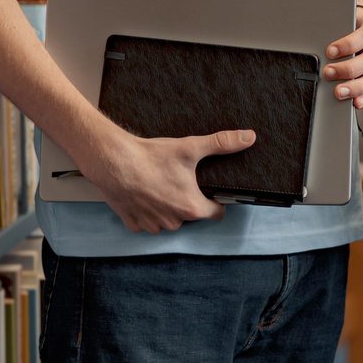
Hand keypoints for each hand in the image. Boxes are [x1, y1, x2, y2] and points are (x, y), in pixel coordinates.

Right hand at [82, 128, 256, 233]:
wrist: (113, 161)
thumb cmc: (151, 157)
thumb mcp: (191, 147)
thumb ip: (222, 143)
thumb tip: (249, 137)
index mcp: (192, 208)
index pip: (216, 213)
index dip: (217, 201)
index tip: (211, 190)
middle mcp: (173, 222)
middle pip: (191, 215)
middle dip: (189, 200)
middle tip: (181, 179)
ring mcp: (151, 225)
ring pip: (169, 219)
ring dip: (168, 206)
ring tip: (161, 184)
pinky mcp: (133, 223)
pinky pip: (147, 221)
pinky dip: (148, 210)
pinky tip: (145, 192)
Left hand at [326, 9, 362, 111]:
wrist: (358, 29)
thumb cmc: (345, 26)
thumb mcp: (341, 21)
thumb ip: (334, 28)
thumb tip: (317, 41)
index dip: (349, 44)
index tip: (330, 51)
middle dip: (348, 69)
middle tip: (328, 73)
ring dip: (356, 86)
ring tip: (338, 92)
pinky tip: (355, 102)